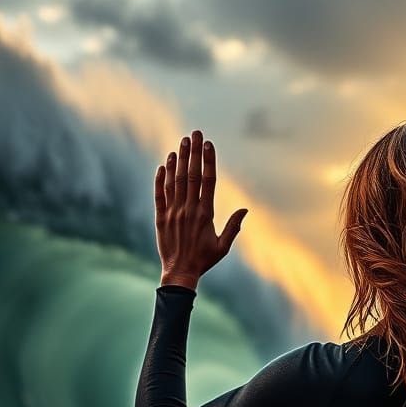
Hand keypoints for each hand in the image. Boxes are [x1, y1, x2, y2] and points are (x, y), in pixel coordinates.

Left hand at [154, 129, 248, 289]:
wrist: (179, 273)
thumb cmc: (204, 260)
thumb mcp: (223, 246)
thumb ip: (234, 227)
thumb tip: (245, 210)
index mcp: (206, 214)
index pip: (208, 181)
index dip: (208, 161)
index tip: (208, 144)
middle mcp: (188, 209)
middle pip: (191, 175)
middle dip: (193, 152)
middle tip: (194, 133)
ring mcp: (173, 212)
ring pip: (175, 180)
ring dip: (178, 160)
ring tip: (181, 142)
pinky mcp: (160, 217)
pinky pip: (160, 193)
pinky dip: (161, 178)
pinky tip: (163, 163)